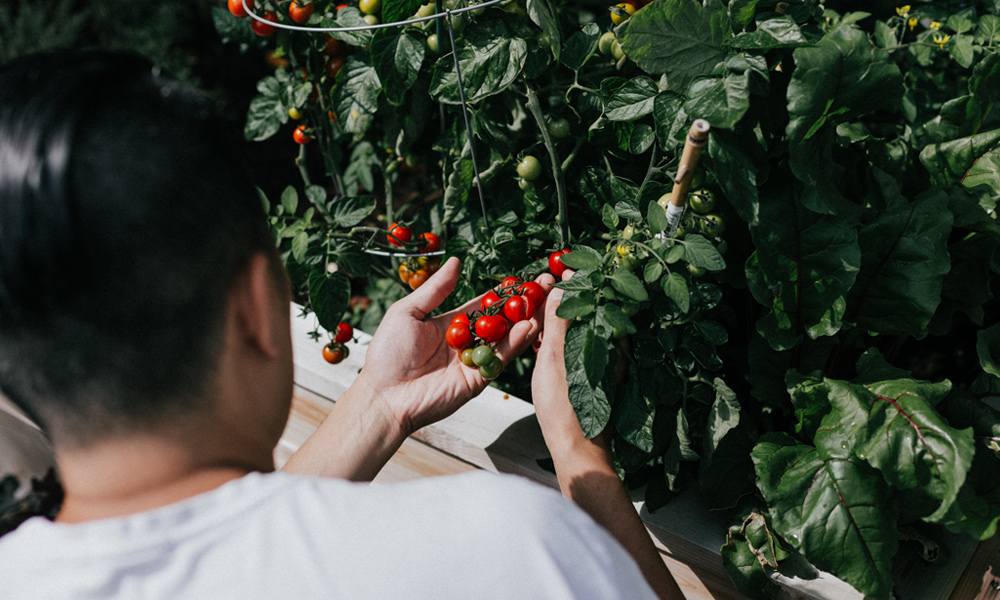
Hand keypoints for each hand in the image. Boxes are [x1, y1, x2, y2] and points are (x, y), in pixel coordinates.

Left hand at [358, 257, 554, 433]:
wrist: (384, 395)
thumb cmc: (387, 353)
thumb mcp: (408, 312)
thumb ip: (435, 289)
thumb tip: (455, 261)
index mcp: (451, 325)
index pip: (484, 305)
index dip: (503, 293)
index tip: (523, 279)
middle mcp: (467, 343)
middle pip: (501, 321)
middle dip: (522, 305)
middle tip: (543, 287)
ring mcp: (474, 361)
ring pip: (506, 338)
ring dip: (526, 320)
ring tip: (542, 303)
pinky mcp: (479, 379)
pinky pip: (500, 358)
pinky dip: (516, 343)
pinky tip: (528, 326)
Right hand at [532, 268, 610, 456]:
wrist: (575, 448)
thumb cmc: (565, 407)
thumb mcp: (556, 357)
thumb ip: (559, 320)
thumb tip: (561, 286)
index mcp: (606, 340)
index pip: (595, 297)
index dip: (578, 279)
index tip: (561, 266)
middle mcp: (608, 349)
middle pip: (588, 312)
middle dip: (567, 296)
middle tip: (545, 284)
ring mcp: (600, 363)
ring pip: (580, 330)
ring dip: (561, 317)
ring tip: (538, 307)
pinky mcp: (591, 376)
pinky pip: (576, 347)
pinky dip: (560, 338)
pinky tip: (542, 338)